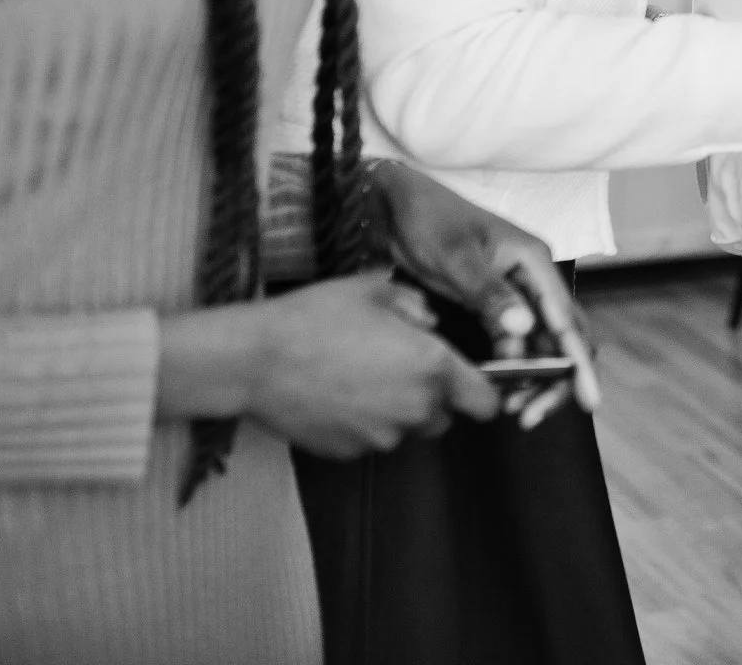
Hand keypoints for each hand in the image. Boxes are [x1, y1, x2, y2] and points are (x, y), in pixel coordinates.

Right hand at [157, 272, 498, 458]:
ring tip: (361, 377)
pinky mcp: (348, 452)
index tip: (470, 381)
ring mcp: (380, 437)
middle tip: (399, 368)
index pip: (487, 402)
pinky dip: (363, 423)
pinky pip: (370, 439)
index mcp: (432, 367)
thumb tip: (432, 326)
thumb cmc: (316, 315)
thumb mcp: (377, 290)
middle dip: (434, 397)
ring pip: (407, 429)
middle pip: (445, 417)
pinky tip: (336, 395)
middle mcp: (414, 409)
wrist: (253, 359)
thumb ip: (419, 309)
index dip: (484, 392)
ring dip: (398, 411)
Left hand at [372, 160, 599, 426]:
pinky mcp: (496, 307)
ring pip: (542, 347)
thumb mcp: (455, 257)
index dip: (579, 364)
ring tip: (512, 409)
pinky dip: (514, 370)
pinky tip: (499, 389)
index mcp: (534, 262)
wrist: (396, 207)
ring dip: (534, 380)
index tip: (588, 402)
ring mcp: (517, 295)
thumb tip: (523, 329)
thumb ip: (489, 294)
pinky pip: (517, 344)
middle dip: (557, 381)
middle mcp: (534, 281)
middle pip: (564, 339)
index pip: (567, 320)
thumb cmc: (428, 221)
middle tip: (528, 416)